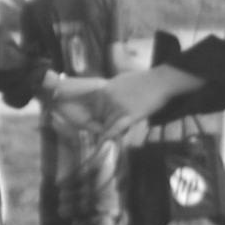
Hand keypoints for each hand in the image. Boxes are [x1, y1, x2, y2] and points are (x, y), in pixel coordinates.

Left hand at [49, 66, 193, 144]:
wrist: (161, 81)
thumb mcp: (123, 80)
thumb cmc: (145, 80)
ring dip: (99, 133)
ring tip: (88, 143)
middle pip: (95, 114)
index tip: (62, 108)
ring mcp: (118, 107)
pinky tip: (102, 143)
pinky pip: (116, 128)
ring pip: (105, 123)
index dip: (78, 108)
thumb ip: (112, 88)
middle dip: (86, 122)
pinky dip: (109, 136)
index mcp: (107, 89)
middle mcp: (109, 98)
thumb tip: (105, 91)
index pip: (89, 100)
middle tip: (75, 126)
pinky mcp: (129, 115)